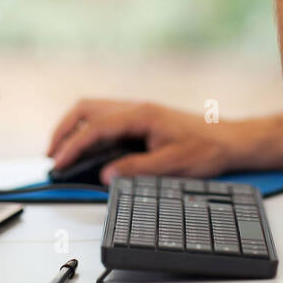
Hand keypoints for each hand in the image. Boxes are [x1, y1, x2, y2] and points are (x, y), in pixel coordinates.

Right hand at [45, 99, 235, 183]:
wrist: (229, 140)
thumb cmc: (206, 150)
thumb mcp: (172, 165)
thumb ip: (137, 169)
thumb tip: (105, 174)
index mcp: (141, 115)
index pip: (96, 127)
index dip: (73, 146)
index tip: (58, 163)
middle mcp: (136, 107)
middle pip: (87, 109)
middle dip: (64, 130)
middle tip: (52, 156)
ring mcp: (138, 111)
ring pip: (95, 110)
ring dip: (75, 128)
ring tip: (63, 153)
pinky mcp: (141, 119)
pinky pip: (107, 118)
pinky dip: (89, 130)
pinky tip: (88, 149)